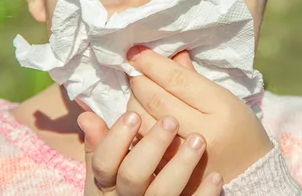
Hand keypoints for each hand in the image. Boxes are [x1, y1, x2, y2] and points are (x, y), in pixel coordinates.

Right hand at [77, 110, 223, 195]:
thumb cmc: (123, 187)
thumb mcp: (108, 171)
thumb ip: (101, 143)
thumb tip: (86, 115)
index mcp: (106, 183)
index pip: (104, 162)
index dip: (116, 139)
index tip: (134, 114)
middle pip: (133, 175)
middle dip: (151, 147)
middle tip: (171, 120)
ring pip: (161, 193)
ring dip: (180, 165)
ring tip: (199, 140)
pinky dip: (203, 193)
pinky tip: (215, 175)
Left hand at [126, 47, 272, 183]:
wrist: (251, 171)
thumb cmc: (238, 127)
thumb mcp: (224, 97)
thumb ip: (192, 77)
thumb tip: (164, 55)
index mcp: (221, 108)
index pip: (178, 80)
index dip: (152, 64)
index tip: (135, 52)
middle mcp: (204, 133)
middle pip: (157, 100)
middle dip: (139, 80)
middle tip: (132, 68)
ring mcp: (186, 157)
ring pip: (145, 123)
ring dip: (133, 102)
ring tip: (136, 91)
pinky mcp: (173, 171)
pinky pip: (144, 145)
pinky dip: (136, 126)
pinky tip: (137, 114)